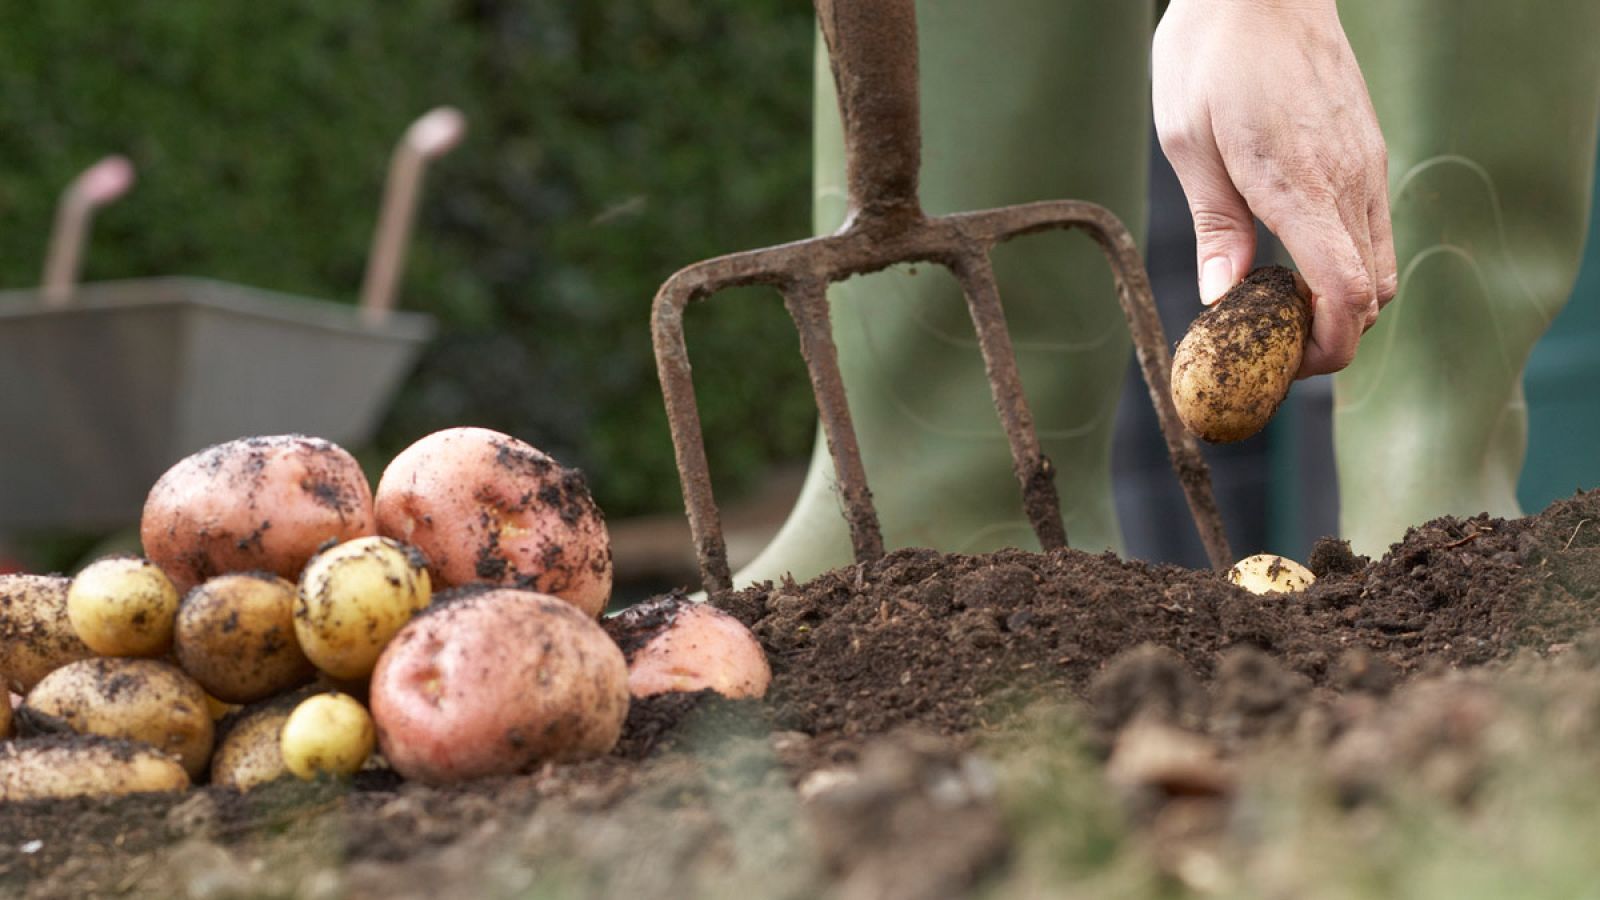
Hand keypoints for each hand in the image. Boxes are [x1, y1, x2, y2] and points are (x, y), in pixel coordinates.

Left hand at [1153, 0, 1396, 376]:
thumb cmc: (1211, 55)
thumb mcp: (1189, 142)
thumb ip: (1215, 225)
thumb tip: (1222, 299)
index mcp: (1301, 185)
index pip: (1346, 294)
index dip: (1326, 349)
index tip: (1284, 367)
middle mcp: (1350, 180)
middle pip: (1372, 295)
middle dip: (1332, 336)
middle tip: (1271, 345)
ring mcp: (1367, 164)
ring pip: (1379, 264)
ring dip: (1341, 301)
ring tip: (1279, 304)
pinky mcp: (1368, 151)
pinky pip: (1373, 228)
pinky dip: (1346, 262)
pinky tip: (1294, 254)